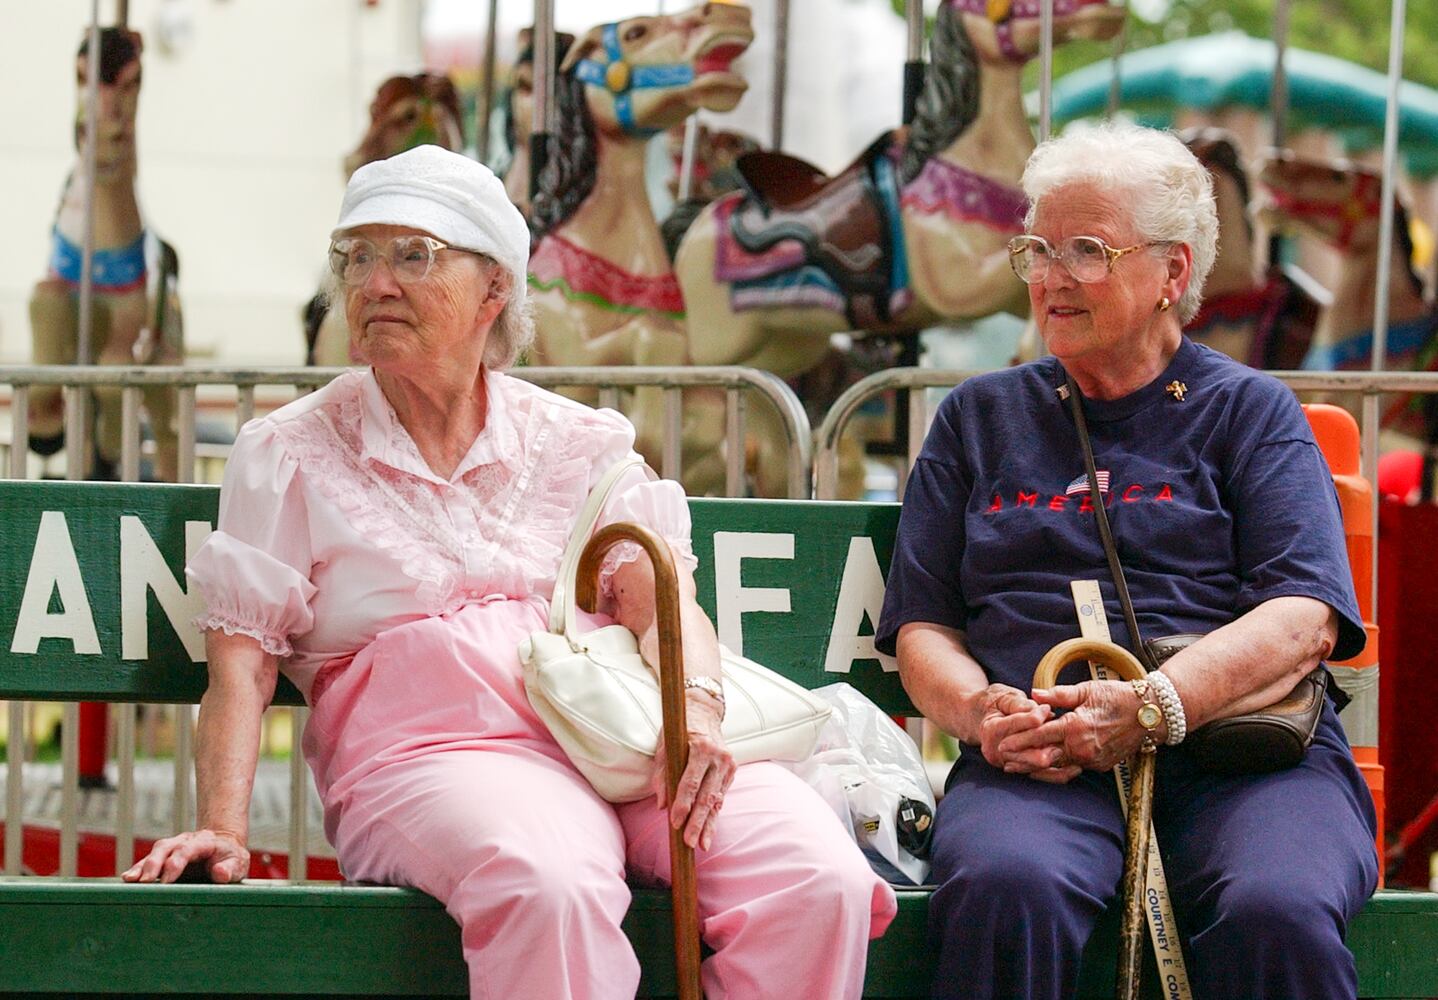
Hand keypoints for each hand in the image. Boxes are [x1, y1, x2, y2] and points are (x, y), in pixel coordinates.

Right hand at [122, 829, 248, 883]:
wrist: (224, 847)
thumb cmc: (231, 858)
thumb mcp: (238, 863)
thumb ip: (230, 868)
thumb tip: (220, 873)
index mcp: (204, 842)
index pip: (187, 850)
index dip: (176, 863)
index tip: (167, 880)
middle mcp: (185, 841)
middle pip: (166, 848)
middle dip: (154, 864)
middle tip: (144, 881)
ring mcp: (173, 847)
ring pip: (155, 852)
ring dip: (142, 866)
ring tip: (130, 879)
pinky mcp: (165, 857)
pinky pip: (149, 861)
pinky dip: (138, 869)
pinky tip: (128, 878)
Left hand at [651, 688, 734, 851]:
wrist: (704, 710)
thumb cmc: (680, 728)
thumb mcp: (665, 745)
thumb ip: (662, 774)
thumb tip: (661, 804)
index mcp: (700, 747)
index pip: (690, 782)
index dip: (682, 805)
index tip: (674, 823)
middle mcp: (718, 756)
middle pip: (706, 796)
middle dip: (697, 822)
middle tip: (689, 843)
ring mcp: (728, 763)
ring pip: (716, 800)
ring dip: (708, 824)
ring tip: (702, 844)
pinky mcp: (732, 770)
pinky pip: (721, 795)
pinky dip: (714, 813)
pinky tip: (709, 829)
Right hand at [968, 683, 1069, 774]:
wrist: (978, 718)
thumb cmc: (994, 703)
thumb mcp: (1003, 696)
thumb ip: (1019, 703)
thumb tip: (1037, 708)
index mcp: (991, 729)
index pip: (1014, 725)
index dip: (1032, 718)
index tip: (1048, 709)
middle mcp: (995, 750)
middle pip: (1023, 753)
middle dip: (1044, 748)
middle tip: (1061, 742)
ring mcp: (1004, 762)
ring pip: (1032, 767)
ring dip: (1054, 763)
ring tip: (1074, 758)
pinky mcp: (1016, 768)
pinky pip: (1038, 775)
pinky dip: (1056, 774)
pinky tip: (1074, 769)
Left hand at [1016, 680, 1147, 773]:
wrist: (1150, 714)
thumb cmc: (1117, 697)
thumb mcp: (1086, 690)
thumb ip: (1058, 695)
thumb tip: (1033, 694)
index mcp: (1075, 727)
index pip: (1040, 736)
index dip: (1019, 740)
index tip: (1002, 745)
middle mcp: (1082, 748)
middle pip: (1045, 758)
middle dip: (1024, 760)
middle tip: (1004, 762)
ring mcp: (1092, 760)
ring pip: (1059, 766)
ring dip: (1039, 766)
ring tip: (1019, 767)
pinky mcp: (1100, 765)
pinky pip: (1075, 767)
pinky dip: (1059, 766)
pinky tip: (1047, 765)